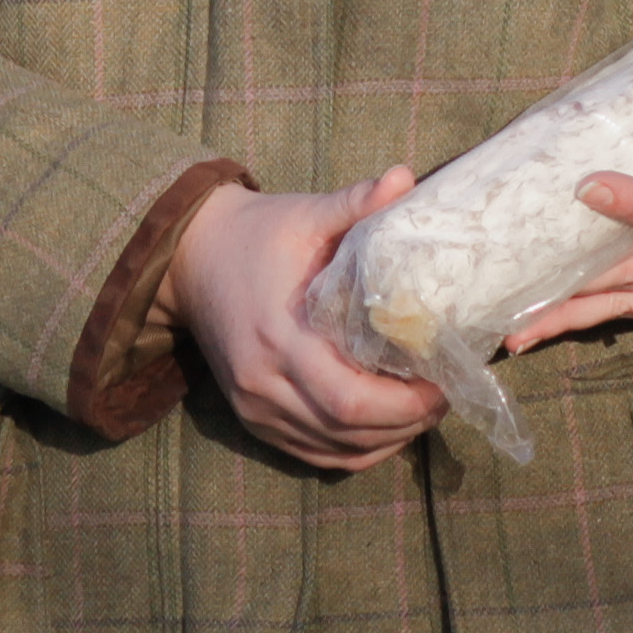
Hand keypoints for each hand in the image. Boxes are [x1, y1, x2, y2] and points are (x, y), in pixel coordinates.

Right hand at [169, 168, 433, 472]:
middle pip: (347, 432)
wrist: (190, 257)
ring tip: (421, 412)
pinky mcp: (252, 417)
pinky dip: (355, 451)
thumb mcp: (306, 214)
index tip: (443, 383)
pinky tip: (384, 430)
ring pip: (334, 452)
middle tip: (443, 397)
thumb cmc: (256, 235)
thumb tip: (406, 177)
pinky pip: (312, 455)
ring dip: (386, 441)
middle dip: (406, 424)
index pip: (350, 399)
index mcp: (279, 335)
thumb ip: (355, 202)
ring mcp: (254, 405)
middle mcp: (263, 381)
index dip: (405, 404)